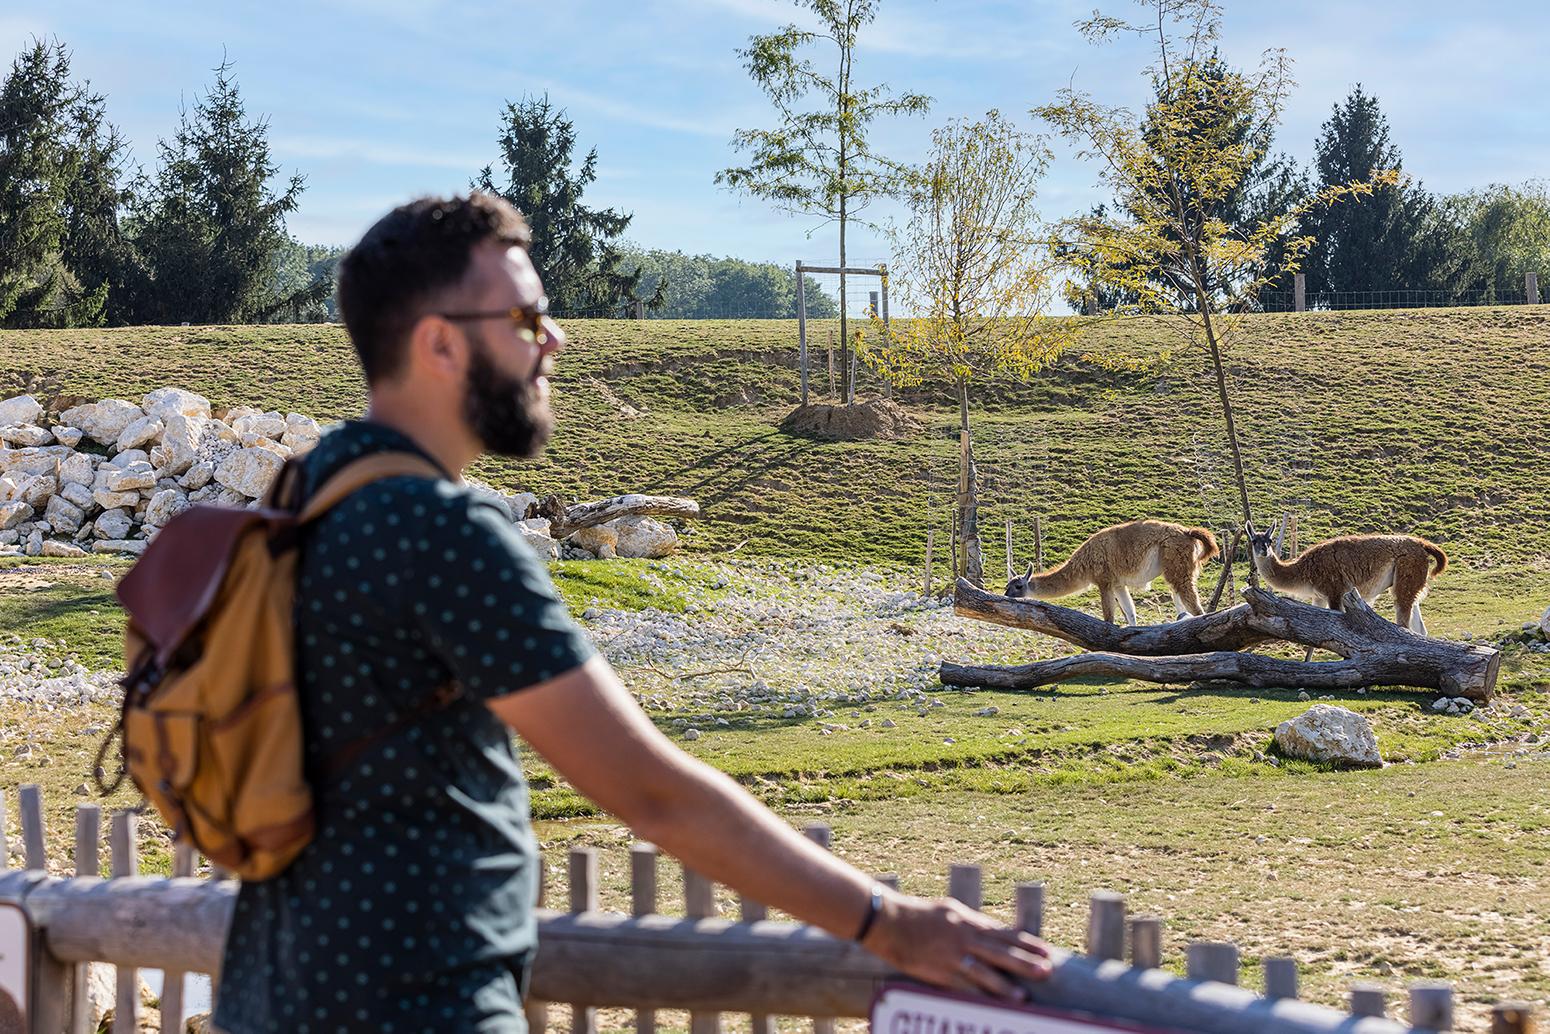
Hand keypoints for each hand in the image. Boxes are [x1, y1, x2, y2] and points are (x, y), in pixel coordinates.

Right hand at [862, 892, 1052, 1000]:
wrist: (887, 920)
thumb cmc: (917, 914)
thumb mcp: (948, 911)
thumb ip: (970, 922)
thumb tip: (993, 932)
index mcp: (967, 919)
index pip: (1004, 932)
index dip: (1026, 942)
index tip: (1046, 950)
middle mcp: (963, 936)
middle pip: (1000, 951)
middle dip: (1025, 962)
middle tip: (1047, 970)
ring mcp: (951, 955)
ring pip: (984, 972)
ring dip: (1005, 985)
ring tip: (1023, 997)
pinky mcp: (938, 971)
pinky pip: (963, 986)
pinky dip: (978, 996)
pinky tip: (990, 1005)